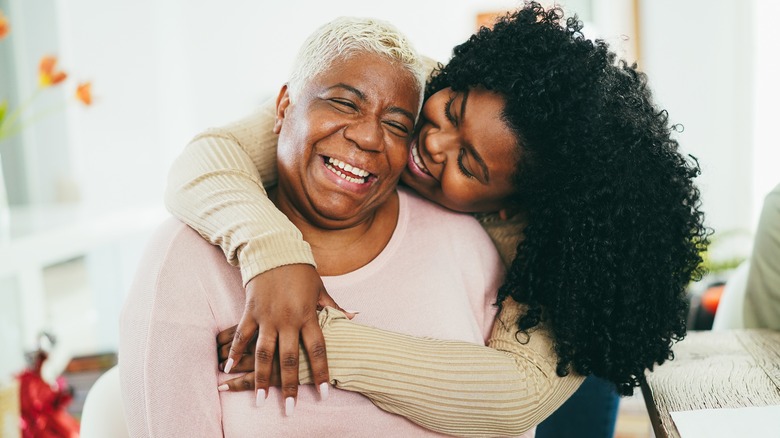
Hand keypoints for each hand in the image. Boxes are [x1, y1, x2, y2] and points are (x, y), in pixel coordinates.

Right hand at [223, 264, 342, 409]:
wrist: (274, 249)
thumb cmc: (300, 270)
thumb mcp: (320, 289)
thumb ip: (333, 308)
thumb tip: (354, 318)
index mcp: (307, 315)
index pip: (317, 349)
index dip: (320, 372)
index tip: (322, 393)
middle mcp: (287, 319)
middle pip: (288, 359)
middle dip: (289, 385)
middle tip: (290, 409)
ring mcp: (266, 316)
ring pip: (263, 353)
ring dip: (261, 378)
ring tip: (261, 400)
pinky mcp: (250, 311)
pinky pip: (242, 336)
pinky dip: (236, 353)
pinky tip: (229, 369)